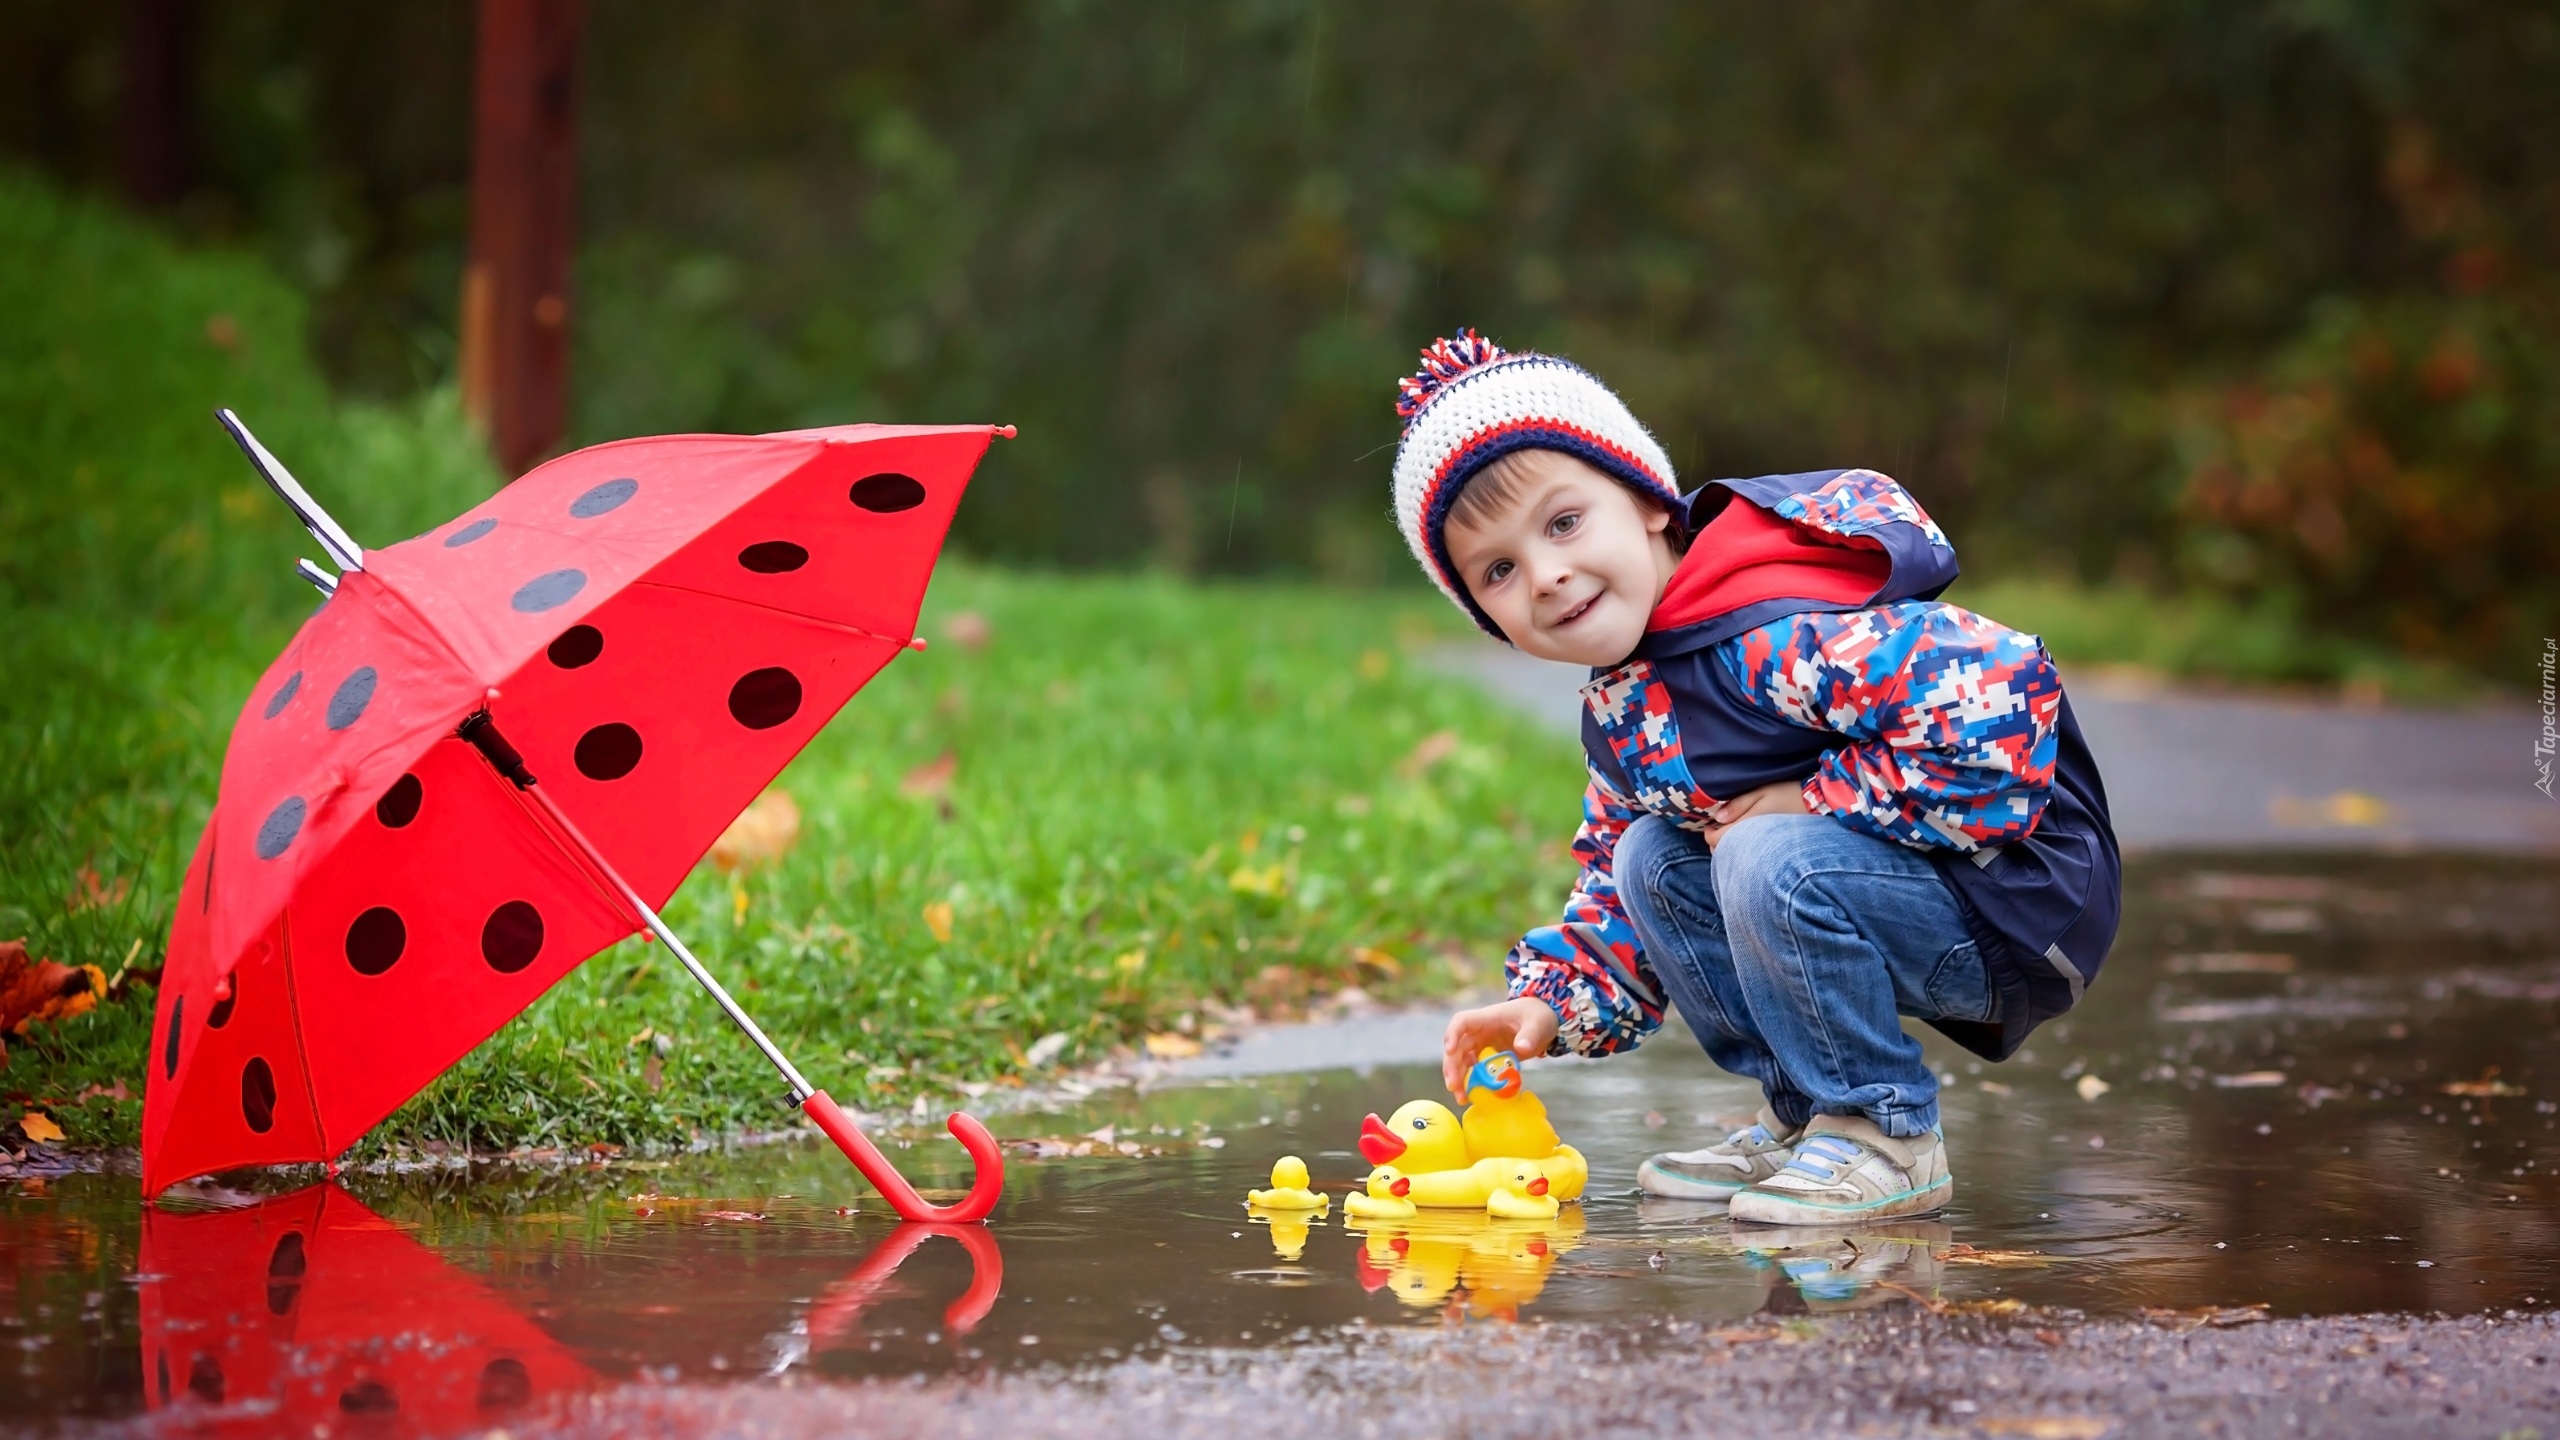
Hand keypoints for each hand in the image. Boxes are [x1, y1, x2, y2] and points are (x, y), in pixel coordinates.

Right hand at [1442, 996, 1559, 1098]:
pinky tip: (1472, 1096)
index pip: (1462, 1021)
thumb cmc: (1538, 1015)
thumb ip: (1529, 1035)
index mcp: (1487, 1018)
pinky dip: (1472, 1083)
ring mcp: (1482, 1045)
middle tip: (1453, 1086)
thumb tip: (1521, 1048)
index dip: (1452, 1034)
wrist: (1544, 1019)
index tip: (1449, 1050)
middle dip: (1452, 1066)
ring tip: (1461, 1098)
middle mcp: (1479, 1032)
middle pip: (1457, 1047)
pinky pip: (1475, 1070)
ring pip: (1462, 1061)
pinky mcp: (1488, 1058)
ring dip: (1459, 1079)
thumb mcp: (1538, 1023)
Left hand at [1703, 777, 1811, 849]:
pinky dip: (1743, 850)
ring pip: (1737, 856)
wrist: (1817, 805)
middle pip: (1724, 852)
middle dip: (1717, 843)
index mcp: (1747, 827)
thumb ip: (1738, 805)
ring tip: (1733, 834)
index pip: (1716, 840)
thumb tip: (1717, 818)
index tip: (1710, 825)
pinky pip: (1750, 856)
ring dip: (1730, 847)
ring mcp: (1763, 848)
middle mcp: (1753, 842)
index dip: (1708, 833)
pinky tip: (1747, 840)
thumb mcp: (1761, 792)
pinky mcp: (1772, 851)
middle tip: (1719, 829)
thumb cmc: (1788, 794)